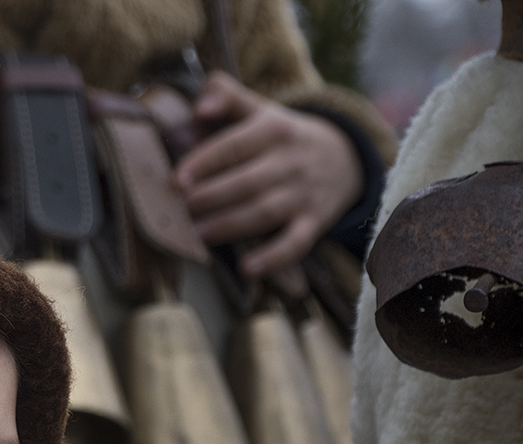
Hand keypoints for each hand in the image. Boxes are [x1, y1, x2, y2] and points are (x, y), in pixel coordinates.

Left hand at [174, 72, 363, 284]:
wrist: (345, 157)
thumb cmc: (283, 136)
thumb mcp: (260, 108)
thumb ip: (226, 95)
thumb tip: (199, 107)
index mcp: (273, 129)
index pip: (234, 146)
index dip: (204, 163)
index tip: (176, 181)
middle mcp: (290, 161)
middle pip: (247, 182)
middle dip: (212, 197)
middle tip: (183, 209)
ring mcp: (303, 194)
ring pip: (265, 212)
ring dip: (231, 225)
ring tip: (199, 234)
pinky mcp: (315, 222)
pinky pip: (296, 243)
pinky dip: (274, 257)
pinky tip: (249, 268)